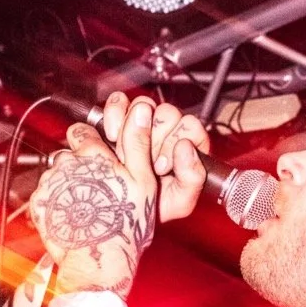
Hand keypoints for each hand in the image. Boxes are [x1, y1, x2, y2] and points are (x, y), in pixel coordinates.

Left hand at [28, 97, 158, 298]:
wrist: (98, 261)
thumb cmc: (123, 225)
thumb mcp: (142, 181)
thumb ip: (137, 143)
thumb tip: (140, 112)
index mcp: (94, 155)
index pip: (82, 132)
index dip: (90, 143)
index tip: (97, 156)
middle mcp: (68, 165)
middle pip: (68, 155)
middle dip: (79, 167)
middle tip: (97, 189)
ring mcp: (51, 184)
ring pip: (57, 176)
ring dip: (68, 185)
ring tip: (85, 206)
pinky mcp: (40, 203)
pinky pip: (46, 195)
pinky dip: (55, 203)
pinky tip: (72, 215)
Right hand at [102, 92, 207, 222]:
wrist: (113, 205)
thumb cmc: (150, 205)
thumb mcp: (178, 201)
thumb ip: (193, 178)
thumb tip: (185, 147)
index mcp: (186, 147)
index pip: (191, 127)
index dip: (176, 144)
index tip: (161, 166)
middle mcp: (166, 129)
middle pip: (168, 114)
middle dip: (153, 142)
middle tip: (143, 163)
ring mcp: (142, 119)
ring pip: (145, 104)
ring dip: (133, 130)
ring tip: (124, 154)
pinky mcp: (118, 115)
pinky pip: (118, 101)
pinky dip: (114, 115)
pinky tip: (112, 136)